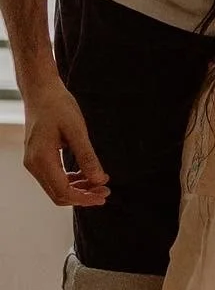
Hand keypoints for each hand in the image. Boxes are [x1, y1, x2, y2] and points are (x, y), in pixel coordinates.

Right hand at [22, 80, 108, 207]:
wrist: (41, 91)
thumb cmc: (58, 106)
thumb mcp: (77, 130)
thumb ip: (87, 156)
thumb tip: (99, 179)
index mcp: (42, 159)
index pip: (63, 191)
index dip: (84, 198)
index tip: (104, 195)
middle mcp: (34, 164)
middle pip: (58, 194)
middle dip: (83, 196)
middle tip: (106, 190)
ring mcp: (34, 162)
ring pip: (56, 187)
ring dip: (79, 189)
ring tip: (100, 183)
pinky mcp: (38, 158)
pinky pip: (54, 177)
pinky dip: (71, 180)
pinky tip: (87, 174)